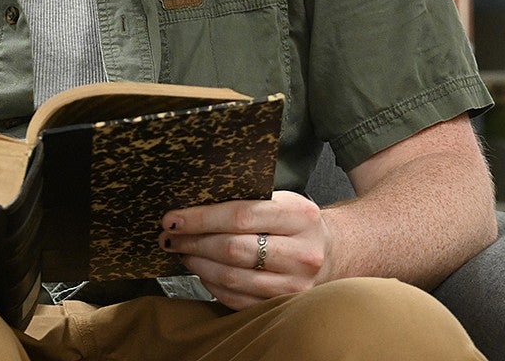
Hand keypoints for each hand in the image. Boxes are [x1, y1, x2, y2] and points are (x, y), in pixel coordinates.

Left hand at [157, 190, 333, 308]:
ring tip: (183, 252)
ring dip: (198, 265)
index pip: (241, 214)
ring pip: (232, 277)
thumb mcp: (282, 200)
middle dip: (193, 242)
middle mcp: (301, 252)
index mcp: (299, 215)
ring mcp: (295, 284)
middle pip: (233, 249)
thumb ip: (247, 200)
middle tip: (170, 237)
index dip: (201, 218)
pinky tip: (202, 271)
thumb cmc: (297, 222)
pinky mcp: (285, 305)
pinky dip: (212, 285)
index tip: (172, 219)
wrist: (334, 252)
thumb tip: (192, 204)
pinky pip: (237, 299)